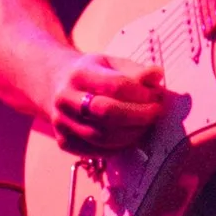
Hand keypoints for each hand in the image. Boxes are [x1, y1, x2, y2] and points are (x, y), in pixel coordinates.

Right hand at [46, 50, 167, 154]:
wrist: (58, 86)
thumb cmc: (93, 74)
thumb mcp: (112, 64)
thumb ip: (135, 71)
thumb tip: (157, 74)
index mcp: (78, 74)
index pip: (115, 86)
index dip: (140, 94)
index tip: (157, 96)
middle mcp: (65, 99)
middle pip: (106, 113)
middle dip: (138, 116)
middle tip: (156, 113)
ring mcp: (61, 123)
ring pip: (102, 136)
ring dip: (131, 134)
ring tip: (145, 125)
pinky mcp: (63, 142)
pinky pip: (97, 151)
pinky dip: (118, 147)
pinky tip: (129, 136)